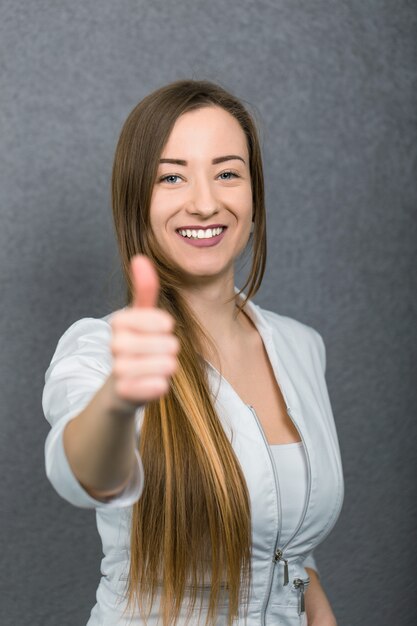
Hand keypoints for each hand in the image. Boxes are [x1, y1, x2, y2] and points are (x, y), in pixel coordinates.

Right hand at [110, 254, 179, 405]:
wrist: (120, 388)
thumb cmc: (137, 347)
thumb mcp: (142, 317)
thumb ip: (144, 290)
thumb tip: (140, 257)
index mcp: (118, 322)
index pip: (153, 318)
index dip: (162, 323)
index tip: (166, 327)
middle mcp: (114, 345)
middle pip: (164, 344)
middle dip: (170, 347)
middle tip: (165, 351)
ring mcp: (118, 370)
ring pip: (162, 366)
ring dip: (168, 366)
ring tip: (161, 366)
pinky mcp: (122, 394)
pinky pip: (152, 388)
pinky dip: (158, 386)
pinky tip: (157, 384)